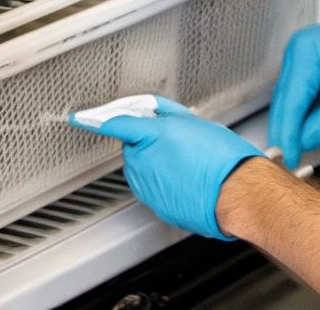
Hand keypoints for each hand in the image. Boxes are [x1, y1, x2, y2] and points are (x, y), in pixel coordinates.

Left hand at [68, 96, 262, 239]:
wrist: (238, 193)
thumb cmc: (223, 158)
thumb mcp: (195, 123)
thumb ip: (166, 116)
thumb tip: (154, 115)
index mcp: (152, 136)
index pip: (117, 123)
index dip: (98, 119)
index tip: (81, 118)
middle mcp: (144, 162)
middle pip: (134, 147)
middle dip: (149, 143)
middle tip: (177, 143)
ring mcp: (148, 186)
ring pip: (143, 168)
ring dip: (157, 163)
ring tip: (188, 164)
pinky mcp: (156, 205)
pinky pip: (153, 188)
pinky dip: (165, 183)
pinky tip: (188, 181)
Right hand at [269, 0, 319, 167]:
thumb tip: (305, 142)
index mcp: (306, 54)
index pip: (290, 104)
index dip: (287, 136)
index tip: (285, 158)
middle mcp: (299, 49)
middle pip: (285, 100)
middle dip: (286, 130)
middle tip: (286, 158)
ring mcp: (303, 52)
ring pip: (291, 96)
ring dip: (294, 121)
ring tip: (295, 147)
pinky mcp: (311, 58)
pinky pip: (301, 88)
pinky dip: (304, 108)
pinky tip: (306, 126)